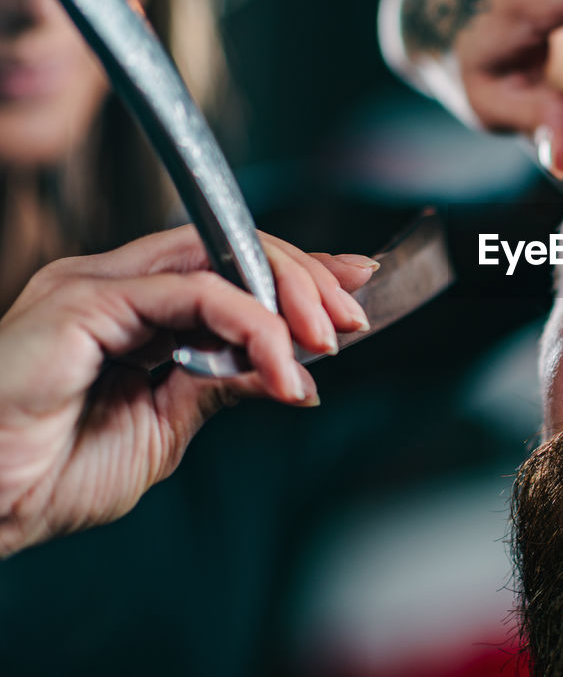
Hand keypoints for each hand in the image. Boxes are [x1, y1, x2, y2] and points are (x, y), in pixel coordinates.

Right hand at [0, 226, 376, 556]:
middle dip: (304, 276)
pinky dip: (249, 322)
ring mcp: (95, 285)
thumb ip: (219, 383)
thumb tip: (288, 367)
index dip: (295, 274)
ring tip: (327, 339)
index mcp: (131, 310)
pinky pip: (192, 293)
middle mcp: (113, 285)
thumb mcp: (164, 427)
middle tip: (352, 318)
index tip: (355, 293)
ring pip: (218, 257)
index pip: (230, 265)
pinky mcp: (84, 302)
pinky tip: (278, 360)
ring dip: (287, 294)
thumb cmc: (47, 476)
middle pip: (231, 247)